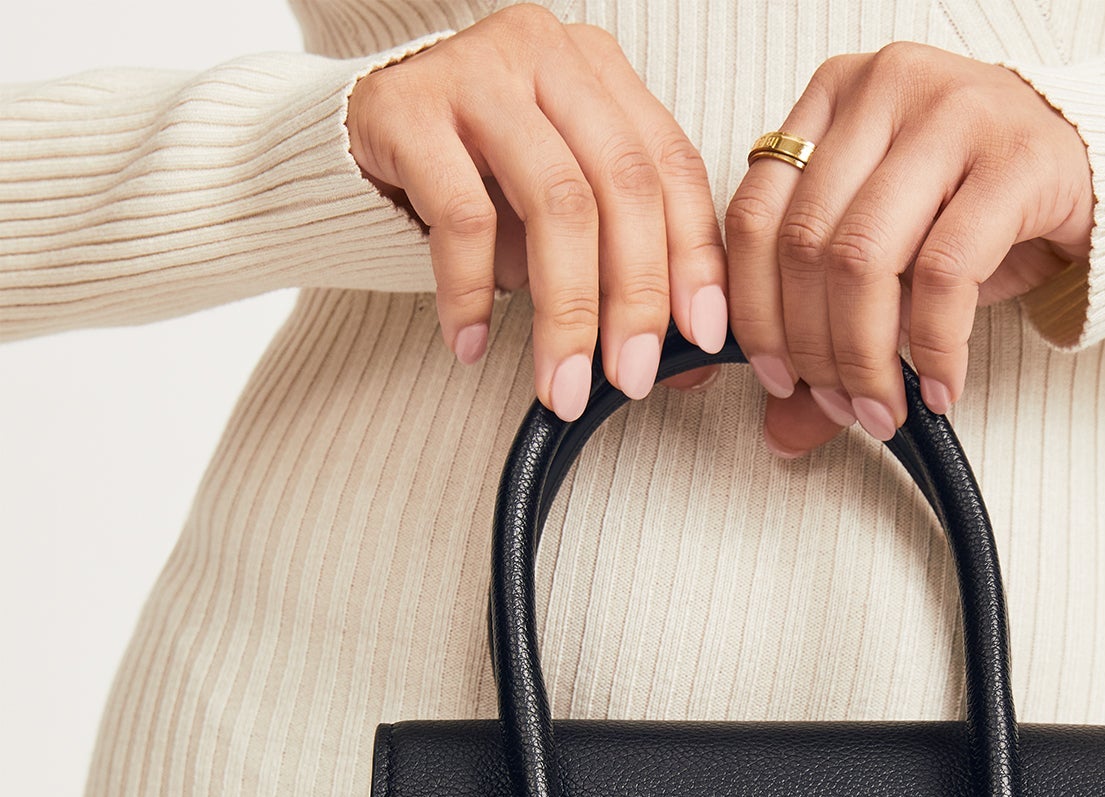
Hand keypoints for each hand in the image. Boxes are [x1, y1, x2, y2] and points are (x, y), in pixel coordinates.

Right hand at [346, 3, 727, 417]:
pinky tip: (473, 344)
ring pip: (556, 203)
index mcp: (600, 73)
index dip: (694, 259)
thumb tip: (683, 363)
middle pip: (623, 187)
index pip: (672, 168)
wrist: (353, 135)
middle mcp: (546, 55)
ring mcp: (476, 73)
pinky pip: (461, 217)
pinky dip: (471, 295)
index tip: (701, 338)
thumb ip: (618, 266)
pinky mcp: (406, 108)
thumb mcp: (559, 209)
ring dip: (567, 313)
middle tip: (634, 377)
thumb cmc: (472, 176)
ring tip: (563, 384)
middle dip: (636, 298)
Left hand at [724, 42, 1093, 454]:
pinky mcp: (1014, 157)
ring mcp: (951, 113)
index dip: (755, 311)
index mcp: (834, 97)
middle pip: (806, 244)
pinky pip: (946, 273)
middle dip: (813, 350)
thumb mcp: (892, 262)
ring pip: (862, 259)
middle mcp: (884, 89)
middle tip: (840, 406)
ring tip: (882, 408)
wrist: (1098, 168)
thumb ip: (829, 331)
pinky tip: (939, 386)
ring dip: (865, 357)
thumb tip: (781, 429)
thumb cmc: (984, 206)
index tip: (774, 378)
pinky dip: (935, 347)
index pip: (755, 214)